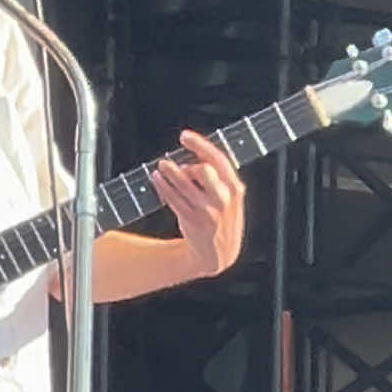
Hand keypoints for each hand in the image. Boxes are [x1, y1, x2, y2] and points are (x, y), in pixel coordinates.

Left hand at [151, 129, 245, 275]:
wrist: (219, 254)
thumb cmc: (223, 220)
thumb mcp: (230, 199)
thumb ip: (218, 178)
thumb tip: (195, 155)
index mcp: (234, 189)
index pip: (218, 160)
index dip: (200, 145)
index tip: (185, 136)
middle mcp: (222, 199)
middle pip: (203, 170)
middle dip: (188, 164)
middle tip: (177, 163)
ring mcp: (206, 211)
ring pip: (183, 184)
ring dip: (169, 172)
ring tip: (162, 166)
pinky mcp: (191, 220)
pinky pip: (173, 198)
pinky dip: (163, 185)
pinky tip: (157, 178)